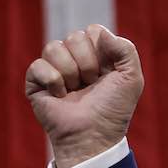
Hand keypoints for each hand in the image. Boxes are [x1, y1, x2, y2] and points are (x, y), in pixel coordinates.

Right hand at [25, 24, 142, 167]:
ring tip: (75, 92)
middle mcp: (74, 59)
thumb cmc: (113, 111)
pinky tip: (59, 96)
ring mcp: (54, 69)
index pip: (93, 31)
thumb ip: (125, 48)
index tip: (106, 74)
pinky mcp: (36, 82)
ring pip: (53, 47)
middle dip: (87, 63)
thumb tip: (98, 33)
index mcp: (96, 55)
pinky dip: (52, 81)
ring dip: (70, 73)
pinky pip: (38, 65)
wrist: (93, 136)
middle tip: (90, 85)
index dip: (101, 51)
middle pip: (74, 37)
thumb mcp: (132, 78)